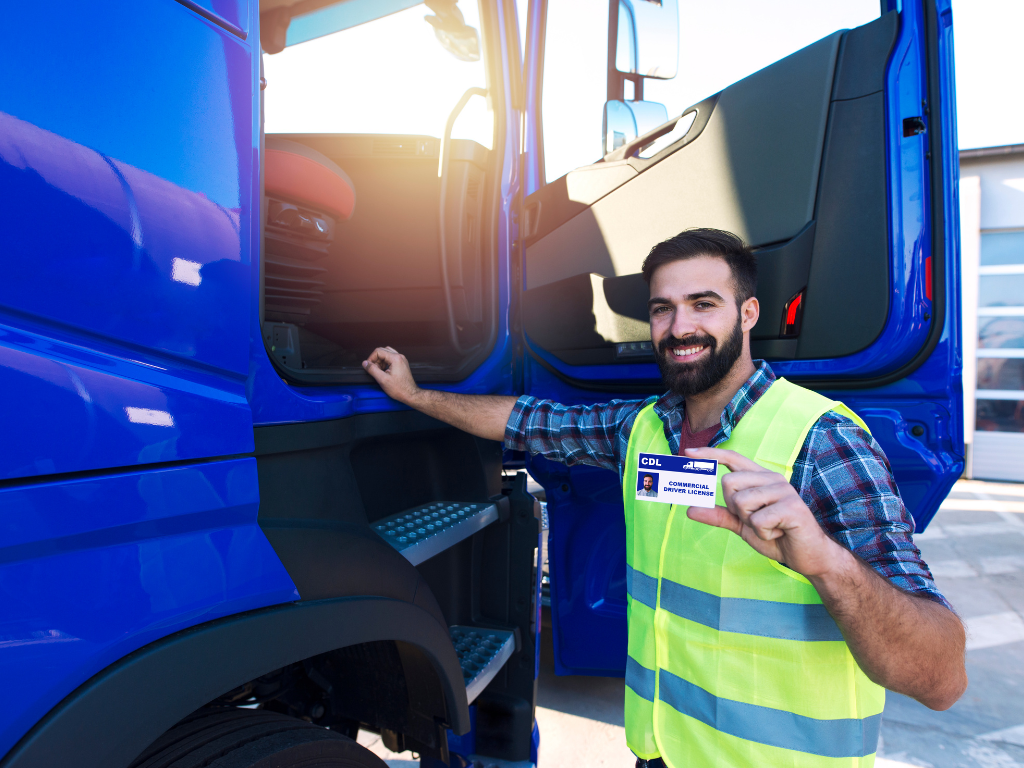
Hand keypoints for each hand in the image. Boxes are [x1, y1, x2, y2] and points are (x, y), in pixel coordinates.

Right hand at [362, 347, 419, 403]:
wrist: (410, 394)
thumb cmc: (399, 389)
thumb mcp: (382, 379)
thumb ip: (372, 370)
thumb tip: (365, 363)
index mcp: (395, 358)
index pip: (378, 351)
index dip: (371, 358)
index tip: (368, 366)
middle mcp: (399, 357)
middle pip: (382, 351)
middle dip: (376, 359)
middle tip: (374, 369)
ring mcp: (401, 360)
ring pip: (387, 354)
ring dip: (380, 361)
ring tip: (379, 371)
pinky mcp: (402, 364)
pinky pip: (391, 359)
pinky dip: (385, 363)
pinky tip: (384, 371)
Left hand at [682, 447, 848, 578]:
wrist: (807, 556)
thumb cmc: (776, 536)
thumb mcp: (742, 526)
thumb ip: (719, 515)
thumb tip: (690, 510)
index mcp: (760, 478)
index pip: (732, 458)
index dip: (710, 454)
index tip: (687, 452)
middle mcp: (771, 478)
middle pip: (728, 483)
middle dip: (734, 508)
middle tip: (754, 519)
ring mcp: (783, 490)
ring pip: (741, 502)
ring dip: (750, 522)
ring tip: (769, 526)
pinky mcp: (792, 507)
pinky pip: (757, 520)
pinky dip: (763, 533)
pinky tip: (779, 532)